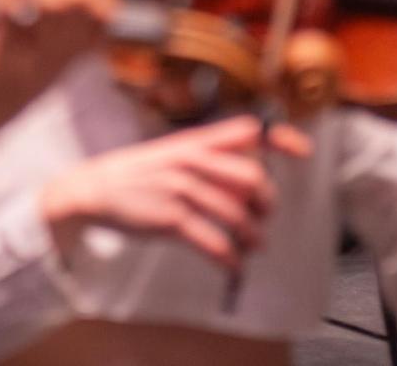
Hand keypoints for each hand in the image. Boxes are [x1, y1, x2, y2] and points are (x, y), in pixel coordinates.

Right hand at [37, 114, 311, 270]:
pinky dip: (229, 258)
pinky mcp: (170, 218)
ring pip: (236, 214)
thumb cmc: (138, 173)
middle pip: (251, 178)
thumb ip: (209, 154)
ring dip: (252, 238)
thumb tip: (251, 172)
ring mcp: (180, 188)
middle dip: (266, 204)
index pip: (245, 130)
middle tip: (263, 218)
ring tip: (251, 247)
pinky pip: (213, 241)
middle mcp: (190, 160)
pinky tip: (232, 265)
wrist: (93, 188)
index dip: (279, 137)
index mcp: (194, 141)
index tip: (304, 151)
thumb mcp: (172, 152)